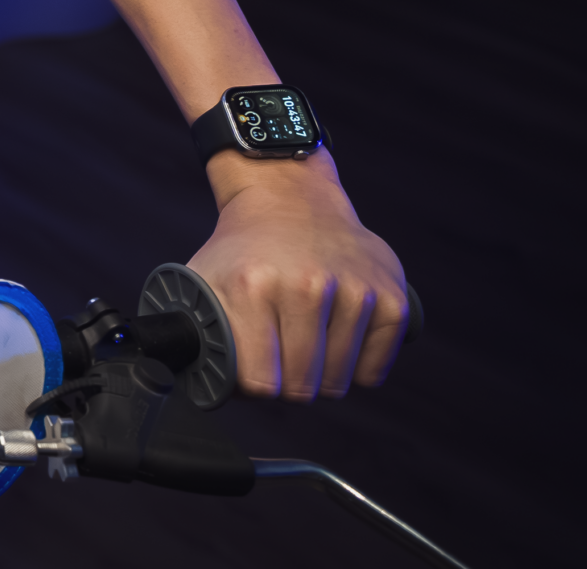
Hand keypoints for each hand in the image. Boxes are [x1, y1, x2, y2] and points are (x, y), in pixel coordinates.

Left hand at [188, 153, 407, 400]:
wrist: (291, 198)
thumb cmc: (244, 249)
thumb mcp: (204, 280)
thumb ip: (193, 333)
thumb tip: (199, 386)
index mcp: (253, 285)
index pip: (262, 383)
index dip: (254, 388)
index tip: (254, 373)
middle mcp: (307, 286)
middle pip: (302, 388)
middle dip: (287, 384)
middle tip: (280, 359)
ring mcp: (355, 290)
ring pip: (339, 383)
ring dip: (322, 375)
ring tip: (306, 340)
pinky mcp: (392, 296)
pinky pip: (373, 371)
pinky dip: (357, 368)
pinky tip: (338, 337)